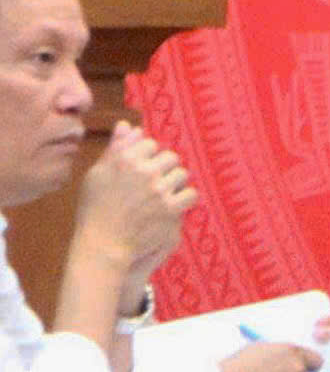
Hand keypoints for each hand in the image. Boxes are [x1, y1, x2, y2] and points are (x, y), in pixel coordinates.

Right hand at [73, 123, 195, 284]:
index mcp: (124, 160)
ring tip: (160, 196)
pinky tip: (172, 205)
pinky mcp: (170, 208)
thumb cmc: (96, 210)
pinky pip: (190, 194)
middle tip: (151, 186)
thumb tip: (127, 124)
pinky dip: (183, 199)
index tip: (138, 173)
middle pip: (170, 157)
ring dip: (174, 184)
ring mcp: (158, 189)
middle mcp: (143, 171)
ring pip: (182, 174)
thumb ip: (115, 148)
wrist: (102, 246)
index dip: (146, 158)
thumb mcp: (97, 175)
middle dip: (163, 169)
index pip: (150, 144)